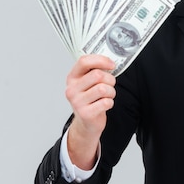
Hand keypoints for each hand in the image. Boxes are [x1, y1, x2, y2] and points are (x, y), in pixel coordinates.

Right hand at [65, 54, 115, 168]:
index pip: (84, 61)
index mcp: (72, 78)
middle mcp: (72, 89)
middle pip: (97, 75)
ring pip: (103, 89)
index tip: (111, 65)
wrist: (86, 123)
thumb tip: (110, 62)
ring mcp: (77, 102)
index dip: (101, 60)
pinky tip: (105, 104)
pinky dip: (110, 102)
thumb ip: (95, 71)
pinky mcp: (85, 113)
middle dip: (110, 79)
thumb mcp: (88, 83)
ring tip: (108, 96)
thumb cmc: (90, 100)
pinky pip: (106, 102)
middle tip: (110, 85)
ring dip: (111, 92)